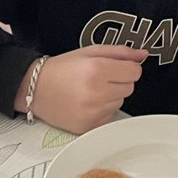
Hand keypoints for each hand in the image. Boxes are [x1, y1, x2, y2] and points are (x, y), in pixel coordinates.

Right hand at [15, 45, 146, 133]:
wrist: (34, 89)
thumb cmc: (63, 67)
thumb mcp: (91, 51)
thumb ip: (121, 52)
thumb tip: (144, 54)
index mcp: (97, 70)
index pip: (135, 72)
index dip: (127, 68)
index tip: (115, 67)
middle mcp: (95, 93)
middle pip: (129, 88)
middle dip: (119, 81)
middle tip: (99, 78)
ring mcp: (91, 113)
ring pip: (120, 102)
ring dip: (111, 96)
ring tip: (90, 90)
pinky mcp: (86, 127)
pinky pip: (109, 116)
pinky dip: (103, 110)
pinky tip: (87, 103)